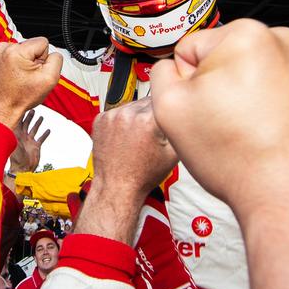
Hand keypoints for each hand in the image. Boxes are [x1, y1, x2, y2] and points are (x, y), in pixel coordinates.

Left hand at [0, 38, 62, 128]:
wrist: (4, 108)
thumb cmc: (22, 97)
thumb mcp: (50, 79)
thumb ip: (57, 59)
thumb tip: (53, 53)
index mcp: (16, 52)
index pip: (43, 42)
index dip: (44, 59)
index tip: (35, 72)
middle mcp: (3, 48)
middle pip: (32, 45)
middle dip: (33, 60)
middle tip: (27, 77)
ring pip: (23, 49)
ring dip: (24, 62)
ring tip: (20, 77)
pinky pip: (13, 53)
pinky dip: (15, 63)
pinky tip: (14, 75)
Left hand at [9, 110, 50, 173]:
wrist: (23, 169)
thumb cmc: (17, 159)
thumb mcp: (15, 145)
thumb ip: (15, 136)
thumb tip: (12, 126)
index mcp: (17, 136)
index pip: (18, 122)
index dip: (19, 115)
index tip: (21, 107)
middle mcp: (23, 137)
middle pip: (26, 124)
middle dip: (29, 117)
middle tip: (33, 109)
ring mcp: (30, 142)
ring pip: (34, 130)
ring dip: (37, 123)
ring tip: (41, 117)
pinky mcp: (36, 147)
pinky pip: (41, 139)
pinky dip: (44, 134)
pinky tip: (48, 130)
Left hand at [75, 97, 177, 242]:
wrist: (116, 187)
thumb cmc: (142, 176)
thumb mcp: (173, 155)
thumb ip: (180, 131)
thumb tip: (186, 116)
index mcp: (148, 121)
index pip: (164, 102)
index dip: (168, 112)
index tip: (167, 120)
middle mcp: (129, 115)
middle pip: (148, 102)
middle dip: (152, 115)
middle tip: (152, 134)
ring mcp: (112, 117)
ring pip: (132, 106)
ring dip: (136, 116)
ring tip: (138, 138)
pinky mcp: (101, 120)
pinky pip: (117, 112)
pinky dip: (121, 121)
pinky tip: (125, 137)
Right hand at [150, 19, 288, 211]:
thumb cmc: (241, 158)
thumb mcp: (169, 108)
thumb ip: (161, 76)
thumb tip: (172, 69)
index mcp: (247, 35)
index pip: (189, 50)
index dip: (185, 84)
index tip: (198, 110)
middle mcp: (282, 45)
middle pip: (222, 64)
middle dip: (215, 93)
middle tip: (220, 127)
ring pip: (249, 83)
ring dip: (240, 106)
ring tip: (244, 137)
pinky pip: (274, 102)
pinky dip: (265, 118)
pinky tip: (263, 142)